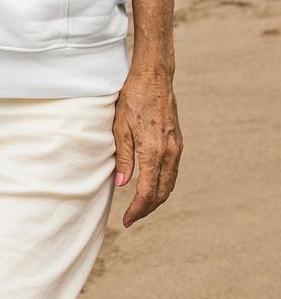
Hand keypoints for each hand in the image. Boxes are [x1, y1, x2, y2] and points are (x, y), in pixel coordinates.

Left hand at [113, 71, 182, 226]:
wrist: (154, 78)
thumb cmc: (132, 98)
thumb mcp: (120, 126)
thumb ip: (123, 157)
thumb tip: (122, 184)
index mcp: (153, 150)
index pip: (147, 191)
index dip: (138, 209)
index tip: (127, 220)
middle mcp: (169, 152)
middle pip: (162, 192)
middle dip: (147, 209)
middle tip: (131, 219)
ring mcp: (176, 148)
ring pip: (170, 184)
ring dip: (157, 199)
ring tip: (140, 207)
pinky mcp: (177, 143)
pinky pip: (173, 172)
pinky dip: (163, 185)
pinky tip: (152, 187)